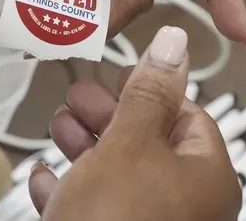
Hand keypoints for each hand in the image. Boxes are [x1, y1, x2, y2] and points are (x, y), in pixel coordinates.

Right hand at [28, 26, 241, 220]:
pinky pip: (90, 211)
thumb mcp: (132, 142)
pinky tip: (41, 179)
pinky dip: (67, 191)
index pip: (186, 117)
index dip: (152, 90)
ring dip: (82, 148)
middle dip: (106, 116)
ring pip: (114, 176)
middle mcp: (184, 206)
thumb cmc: (118, 219)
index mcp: (204, 177)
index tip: (120, 74)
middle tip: (77, 96)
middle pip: (145, 144)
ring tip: (56, 126)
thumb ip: (150, 92)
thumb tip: (175, 43)